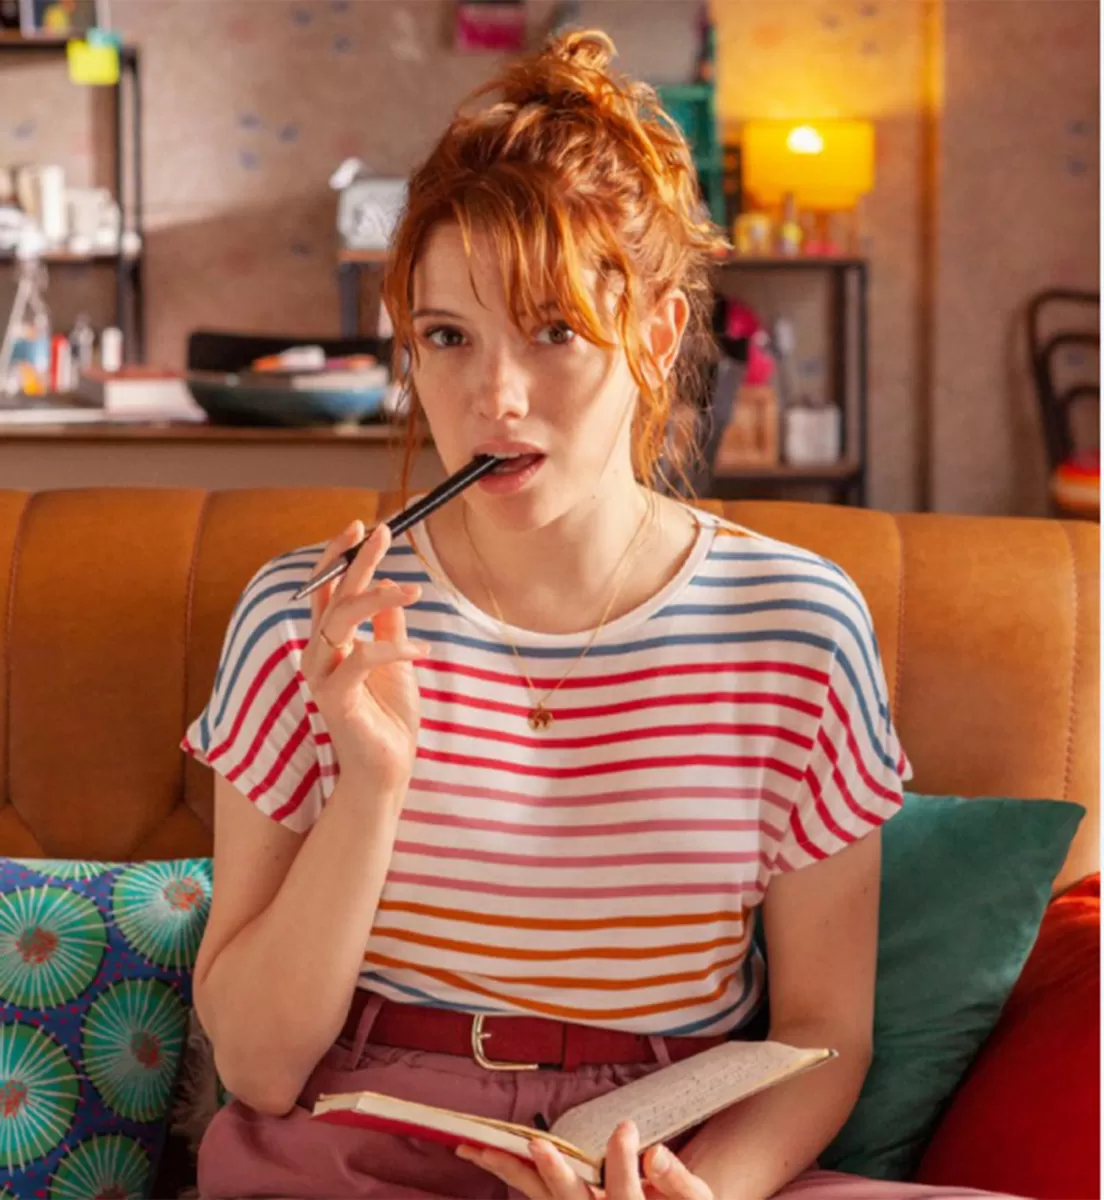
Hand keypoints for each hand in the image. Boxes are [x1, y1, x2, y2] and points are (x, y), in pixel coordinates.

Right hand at [300, 520, 427, 791]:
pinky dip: (394, 649)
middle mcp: (319, 656)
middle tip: (382, 532)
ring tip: (414, 590)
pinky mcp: (334, 700)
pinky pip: (361, 659)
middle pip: (331, 596)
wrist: (388, 768)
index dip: (339, 556)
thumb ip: (387, 625)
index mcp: (331, 643)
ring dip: (376, 598)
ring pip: (339, 621)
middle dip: (355, 561)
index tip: (363, 526)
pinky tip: (422, 650)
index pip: (327, 589)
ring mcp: (322, 678)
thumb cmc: (389, 715)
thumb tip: (388, 585)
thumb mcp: (396, 658)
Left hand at [456, 1120, 713, 1199]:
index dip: (622, 1160)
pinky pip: (537, 1197)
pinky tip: (489, 1154)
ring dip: (512, 1172)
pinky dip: (514, 1176)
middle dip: (554, 1172)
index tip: (627, 1127)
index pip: (625, 1190)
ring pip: (542, 1198)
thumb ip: (678, 1181)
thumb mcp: (696, 1199)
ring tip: (479, 1147)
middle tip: (536, 1144)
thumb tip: (654, 1154)